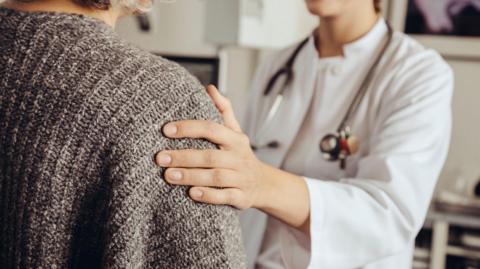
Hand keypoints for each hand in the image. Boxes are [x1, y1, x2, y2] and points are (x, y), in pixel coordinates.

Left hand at [155, 85, 266, 209]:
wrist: (264, 184)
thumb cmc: (240, 155)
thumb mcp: (235, 133)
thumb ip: (223, 111)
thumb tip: (209, 88)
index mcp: (235, 139)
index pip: (212, 129)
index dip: (189, 128)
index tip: (166, 130)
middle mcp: (239, 158)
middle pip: (210, 156)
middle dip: (184, 156)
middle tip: (160, 157)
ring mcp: (241, 178)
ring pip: (216, 177)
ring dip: (191, 176)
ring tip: (168, 175)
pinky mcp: (241, 197)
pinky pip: (225, 197)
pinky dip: (209, 195)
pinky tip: (191, 193)